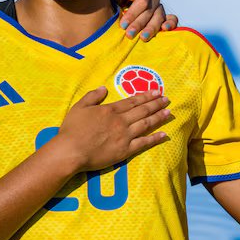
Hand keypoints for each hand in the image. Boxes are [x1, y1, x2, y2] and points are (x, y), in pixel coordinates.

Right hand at [50, 87, 170, 172]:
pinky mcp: (125, 150)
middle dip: (156, 104)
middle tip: (167, 99)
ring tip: (168, 112)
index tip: (156, 92)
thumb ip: (92, 96)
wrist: (70, 151)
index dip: (146, 96)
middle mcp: (121, 121)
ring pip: (146, 124)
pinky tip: (164, 135)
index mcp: (111, 111)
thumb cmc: (72, 130)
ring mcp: (125, 136)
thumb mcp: (79, 108)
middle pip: (143, 111)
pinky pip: (143, 143)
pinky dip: (155, 139)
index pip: (132, 101)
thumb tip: (103, 88)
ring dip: (158, 117)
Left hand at [114, 0, 177, 41]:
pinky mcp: (164, 18)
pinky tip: (165, 28)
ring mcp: (159, 8)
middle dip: (139, 23)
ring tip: (143, 37)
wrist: (117, 5)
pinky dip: (171, 23)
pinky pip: (172, 19)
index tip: (123, 25)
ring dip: (151, 28)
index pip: (143, 0)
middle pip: (150, 11)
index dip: (133, 13)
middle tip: (129, 34)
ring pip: (159, 16)